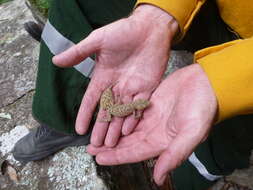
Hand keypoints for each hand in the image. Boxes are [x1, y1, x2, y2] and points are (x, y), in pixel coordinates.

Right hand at [53, 5, 177, 146]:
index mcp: (103, 77)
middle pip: (106, 111)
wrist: (149, 28)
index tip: (78, 129)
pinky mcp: (147, 89)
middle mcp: (116, 86)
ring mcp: (132, 88)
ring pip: (122, 113)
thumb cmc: (123, 31)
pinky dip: (133, 119)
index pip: (91, 100)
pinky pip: (139, 107)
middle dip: (100, 128)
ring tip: (110, 145)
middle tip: (96, 146)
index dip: (85, 114)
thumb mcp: (98, 40)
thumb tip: (55, 61)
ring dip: (115, 129)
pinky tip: (127, 131)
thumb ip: (79, 52)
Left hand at [87, 64, 217, 184]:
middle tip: (91, 147)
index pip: (134, 153)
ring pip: (126, 127)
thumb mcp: (191, 133)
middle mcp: (154, 131)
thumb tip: (158, 178)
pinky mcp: (149, 103)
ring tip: (95, 134)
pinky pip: (130, 111)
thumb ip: (174, 155)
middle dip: (109, 146)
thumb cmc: (202, 108)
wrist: (206, 83)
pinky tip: (108, 115)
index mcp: (161, 141)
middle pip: (126, 142)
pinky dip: (118, 115)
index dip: (116, 156)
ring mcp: (150, 117)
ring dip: (111, 131)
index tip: (99, 158)